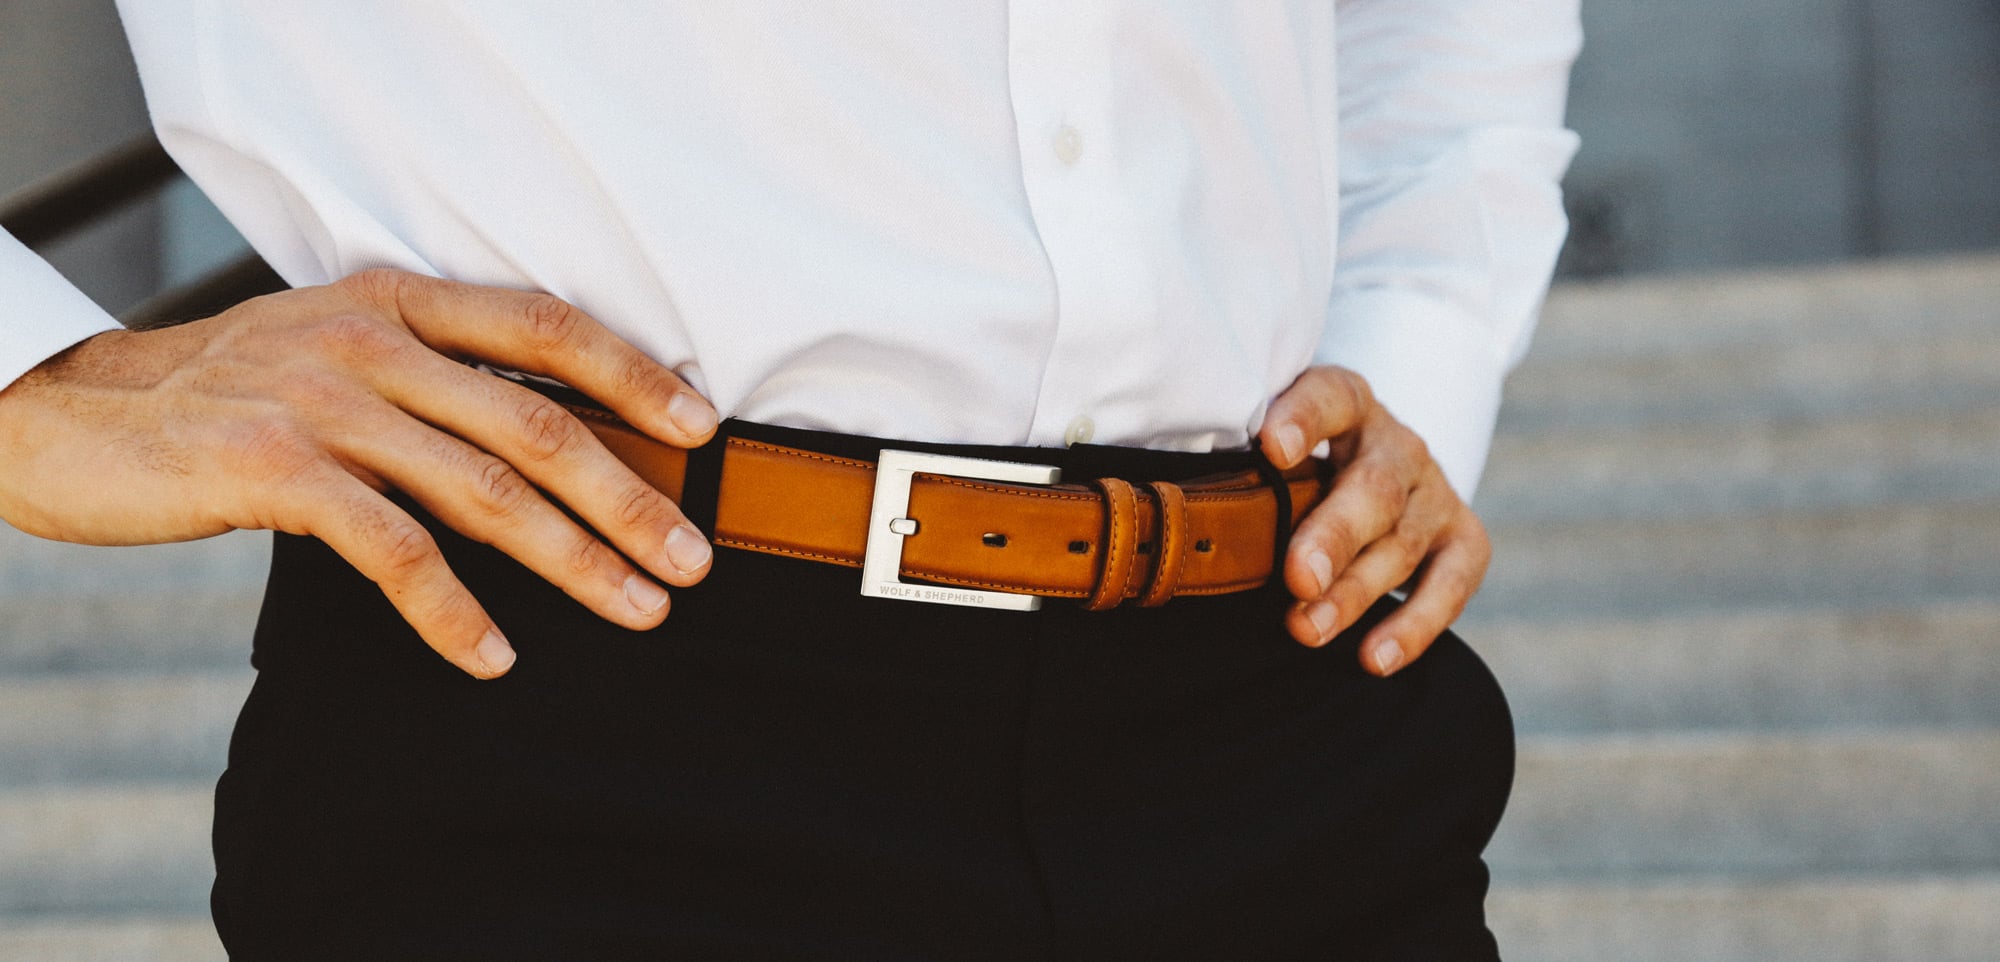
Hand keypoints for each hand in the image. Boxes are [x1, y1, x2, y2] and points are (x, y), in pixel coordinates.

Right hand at [0, 269, 717, 678]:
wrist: (72, 411)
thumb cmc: (226, 394)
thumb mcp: (333, 351)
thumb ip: (432, 379)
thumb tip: (557, 439)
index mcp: (398, 301)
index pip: (544, 326)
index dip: (632, 374)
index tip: (702, 429)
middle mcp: (372, 339)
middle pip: (537, 424)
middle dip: (630, 499)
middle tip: (694, 558)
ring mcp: (323, 401)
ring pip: (484, 490)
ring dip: (574, 560)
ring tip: (638, 608)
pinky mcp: (274, 470)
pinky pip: (393, 550)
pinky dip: (453, 611)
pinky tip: (494, 656)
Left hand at [1257, 366, 1491, 675]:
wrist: (1371, 473)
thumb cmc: (1297, 469)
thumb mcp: (1272, 453)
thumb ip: (1243, 470)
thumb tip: (1184, 525)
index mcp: (1347, 404)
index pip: (1330, 398)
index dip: (1305, 419)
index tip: (1271, 448)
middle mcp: (1397, 444)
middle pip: (1374, 487)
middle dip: (1335, 536)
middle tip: (1299, 578)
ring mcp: (1433, 492)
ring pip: (1402, 543)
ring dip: (1356, 592)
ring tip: (1308, 629)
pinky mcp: (1462, 538)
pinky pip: (1452, 582)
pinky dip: (1415, 625)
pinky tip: (1374, 658)